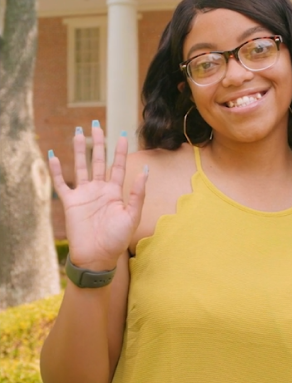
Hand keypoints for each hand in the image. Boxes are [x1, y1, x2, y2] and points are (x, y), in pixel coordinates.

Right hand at [48, 123, 146, 270]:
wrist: (97, 257)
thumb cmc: (117, 240)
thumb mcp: (132, 216)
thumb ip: (137, 194)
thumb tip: (146, 172)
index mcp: (115, 193)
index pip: (118, 166)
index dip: (120, 151)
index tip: (123, 135)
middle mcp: (99, 190)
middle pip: (98, 161)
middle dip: (98, 143)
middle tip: (96, 125)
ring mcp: (84, 195)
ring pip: (81, 167)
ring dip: (79, 150)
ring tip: (78, 133)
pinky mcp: (70, 203)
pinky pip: (62, 183)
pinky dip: (57, 171)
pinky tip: (54, 156)